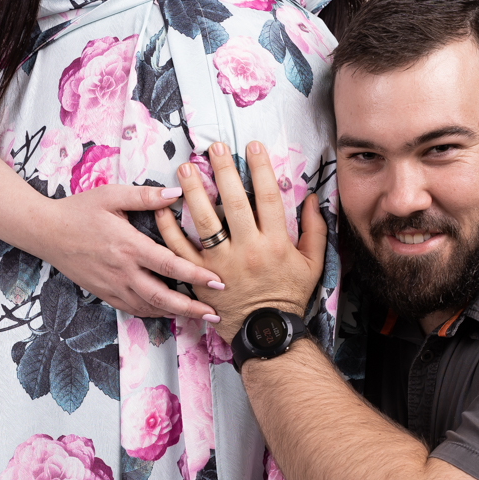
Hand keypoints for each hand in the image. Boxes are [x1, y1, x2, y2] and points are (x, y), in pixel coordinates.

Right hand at [39, 183, 223, 319]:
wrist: (46, 232)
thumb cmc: (79, 210)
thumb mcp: (111, 195)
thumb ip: (145, 196)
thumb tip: (176, 193)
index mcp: (128, 246)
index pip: (169, 265)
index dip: (196, 275)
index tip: (218, 282)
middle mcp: (123, 271)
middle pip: (163, 296)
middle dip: (192, 307)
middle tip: (216, 314)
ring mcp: (113, 286)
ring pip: (149, 308)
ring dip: (176, 314)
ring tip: (199, 317)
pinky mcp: (104, 293)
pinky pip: (134, 309)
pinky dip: (154, 313)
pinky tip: (169, 313)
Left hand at [155, 141, 325, 340]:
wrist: (265, 332)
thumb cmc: (289, 296)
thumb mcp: (313, 264)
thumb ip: (315, 230)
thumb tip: (313, 198)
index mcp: (275, 243)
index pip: (267, 197)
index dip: (260, 169)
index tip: (252, 147)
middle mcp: (247, 250)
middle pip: (232, 202)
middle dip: (223, 170)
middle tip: (213, 147)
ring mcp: (220, 264)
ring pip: (203, 221)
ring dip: (193, 191)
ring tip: (185, 167)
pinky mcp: (200, 276)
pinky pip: (179, 248)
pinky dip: (169, 227)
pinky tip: (163, 207)